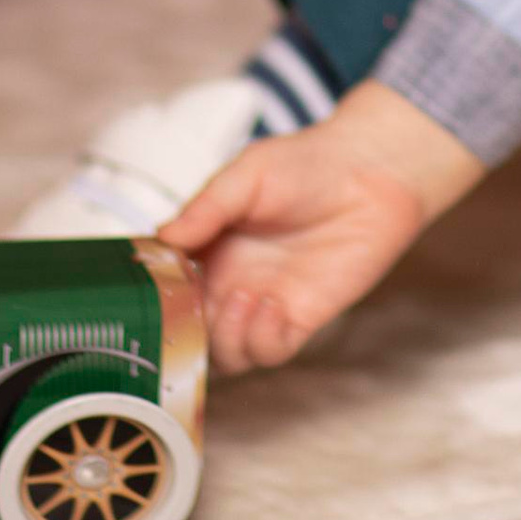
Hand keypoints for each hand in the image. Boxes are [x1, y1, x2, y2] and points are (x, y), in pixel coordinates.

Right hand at [159, 81, 487, 372]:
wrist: (371, 170)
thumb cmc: (307, 164)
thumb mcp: (247, 175)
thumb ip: (205, 208)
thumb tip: (162, 238)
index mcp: (208, 252)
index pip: (166, 291)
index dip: (153, 300)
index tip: (148, 293)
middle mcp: (230, 284)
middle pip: (188, 335)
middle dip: (182, 333)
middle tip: (193, 311)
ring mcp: (263, 305)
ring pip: (225, 355)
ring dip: (224, 338)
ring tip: (243, 297)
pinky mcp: (302, 318)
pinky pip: (270, 351)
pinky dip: (261, 340)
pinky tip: (273, 306)